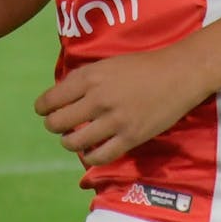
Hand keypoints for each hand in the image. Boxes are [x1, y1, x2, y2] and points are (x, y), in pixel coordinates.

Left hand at [34, 44, 208, 166]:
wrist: (178, 73)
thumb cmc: (143, 65)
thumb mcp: (109, 64)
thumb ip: (86, 79)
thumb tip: (62, 96)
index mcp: (91, 76)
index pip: (52, 98)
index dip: (42, 108)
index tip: (42, 111)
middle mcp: (98, 98)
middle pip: (58, 122)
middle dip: (53, 126)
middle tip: (57, 125)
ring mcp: (114, 120)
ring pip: (74, 142)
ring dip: (68, 142)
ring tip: (72, 139)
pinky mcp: (129, 138)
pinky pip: (99, 156)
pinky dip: (89, 157)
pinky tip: (89, 152)